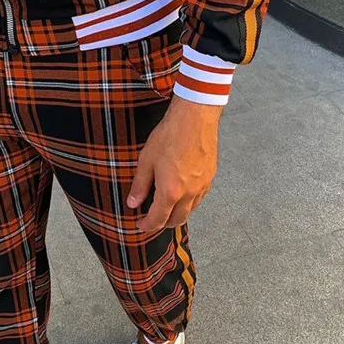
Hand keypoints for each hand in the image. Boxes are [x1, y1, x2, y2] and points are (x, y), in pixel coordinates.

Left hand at [127, 96, 220, 233]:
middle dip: (164, 224)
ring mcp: (202, 185)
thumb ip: (140, 185)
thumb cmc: (169, 135)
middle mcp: (189, 193)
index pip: (158, 219)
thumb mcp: (146, 160)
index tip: (140, 225)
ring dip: (178, 213)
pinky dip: (189, 202)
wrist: (195, 118)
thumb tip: (133, 203)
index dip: (147, 226)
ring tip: (167, 206)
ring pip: (191, 210)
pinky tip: (182, 192)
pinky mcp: (211, 176)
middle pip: (177, 220)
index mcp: (171, 192)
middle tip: (153, 220)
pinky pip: (200, 197)